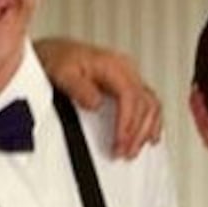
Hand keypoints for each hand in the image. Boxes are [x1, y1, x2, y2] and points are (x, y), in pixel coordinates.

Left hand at [35, 37, 163, 157]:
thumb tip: (96, 103)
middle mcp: (125, 69)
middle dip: (136, 132)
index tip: (120, 141)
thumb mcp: (62, 72)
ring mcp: (129, 77)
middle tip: (124, 152)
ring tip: (133, 150)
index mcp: (112, 64)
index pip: (130, 95)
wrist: (56, 54)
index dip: (127, 122)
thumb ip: (79, 88)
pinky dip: (151, 123)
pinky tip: (149, 137)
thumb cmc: (59, 60)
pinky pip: (148, 104)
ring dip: (145, 131)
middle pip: (144, 103)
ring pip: (150, 105)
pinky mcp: (128, 86)